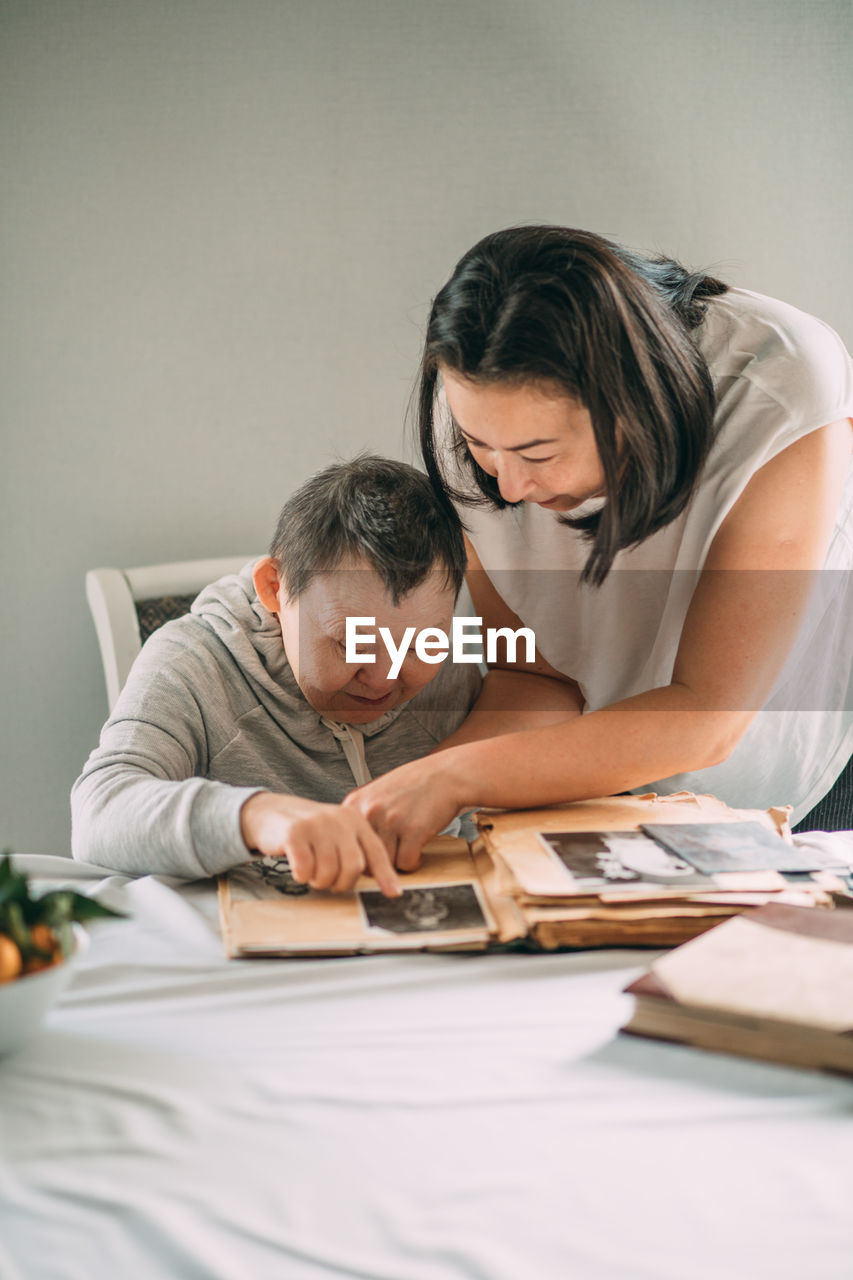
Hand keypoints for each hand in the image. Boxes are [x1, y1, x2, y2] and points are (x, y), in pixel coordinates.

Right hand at [240, 792, 399, 896]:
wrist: (270, 813)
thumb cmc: (309, 830)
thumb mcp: (338, 834)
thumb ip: (358, 851)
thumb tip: (383, 882)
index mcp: (354, 820)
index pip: (376, 851)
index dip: (386, 875)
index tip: (393, 893)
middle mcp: (338, 819)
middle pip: (354, 866)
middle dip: (341, 883)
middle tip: (329, 881)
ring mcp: (316, 824)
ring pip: (329, 871)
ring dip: (319, 881)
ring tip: (312, 871)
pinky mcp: (294, 833)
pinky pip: (306, 869)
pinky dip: (302, 875)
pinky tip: (299, 867)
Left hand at [343, 756, 464, 872]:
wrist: (447, 774)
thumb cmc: (415, 784)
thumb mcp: (377, 793)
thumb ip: (363, 816)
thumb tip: (353, 847)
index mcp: (356, 802)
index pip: (347, 842)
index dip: (360, 851)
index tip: (372, 853)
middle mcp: (370, 810)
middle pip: (364, 855)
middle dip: (380, 859)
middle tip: (393, 852)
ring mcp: (391, 820)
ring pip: (385, 862)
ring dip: (398, 860)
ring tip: (407, 848)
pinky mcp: (413, 830)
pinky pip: (406, 863)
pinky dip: (414, 861)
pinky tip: (419, 848)